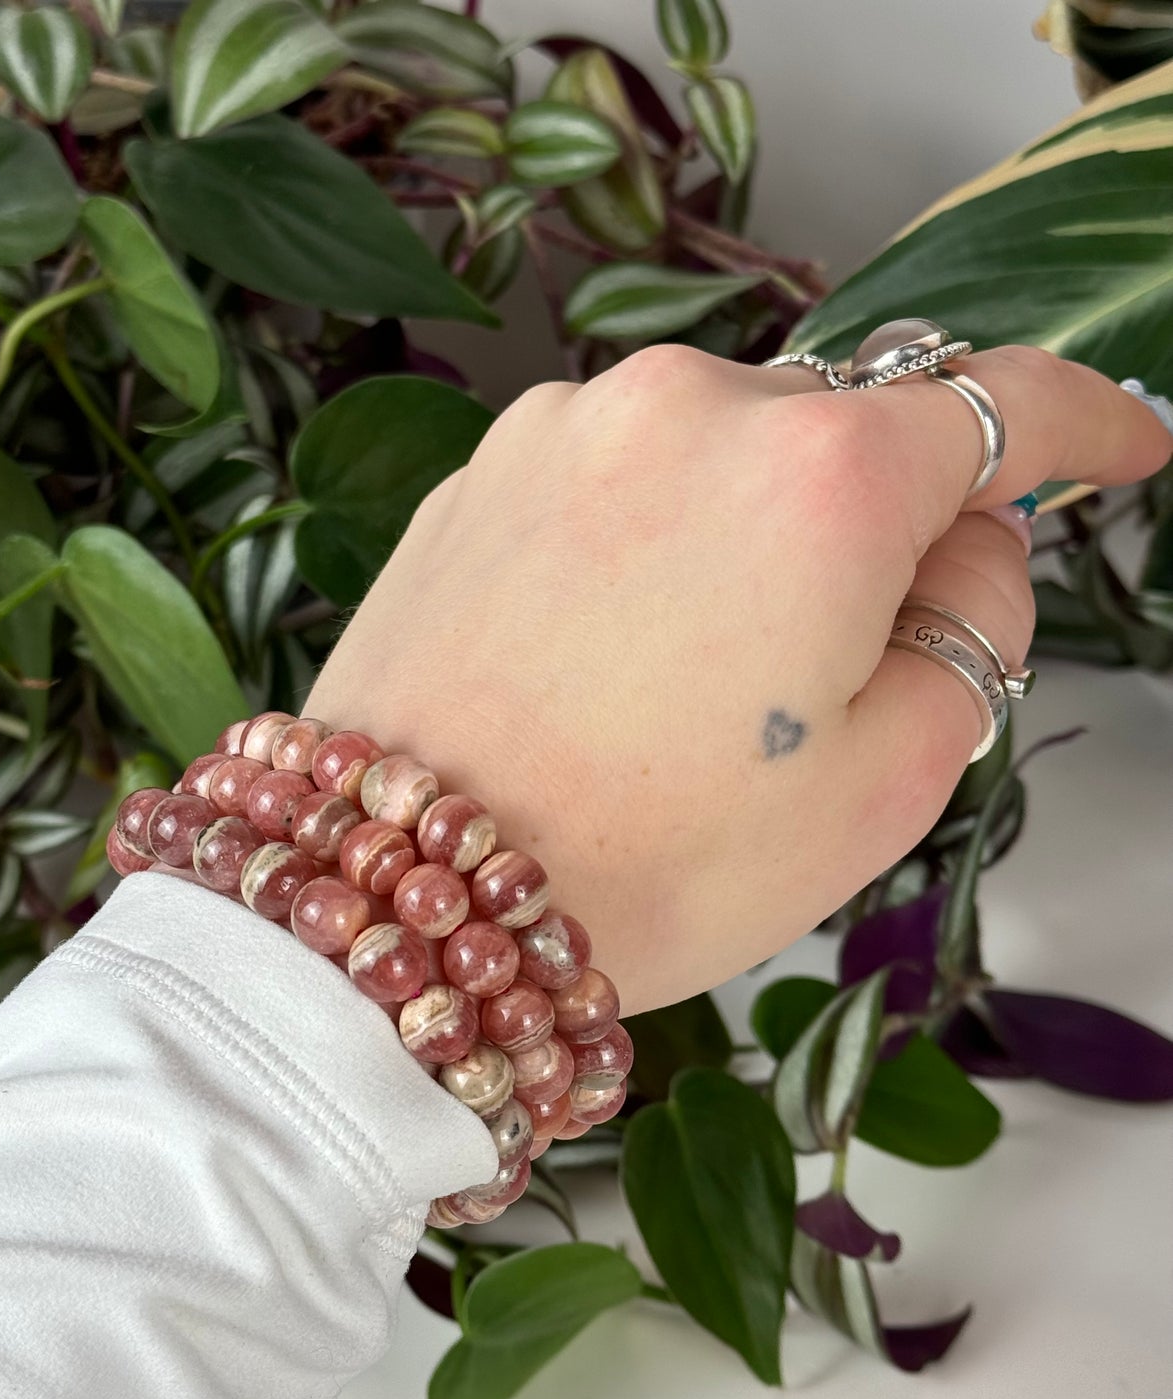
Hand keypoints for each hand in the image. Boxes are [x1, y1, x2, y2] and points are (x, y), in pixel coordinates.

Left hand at [305, 346, 1169, 1015]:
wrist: (405, 890)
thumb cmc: (649, 860)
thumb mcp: (886, 780)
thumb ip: (977, 626)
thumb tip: (970, 541)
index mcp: (819, 475)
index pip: (1002, 400)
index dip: (1084, 423)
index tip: (1118, 446)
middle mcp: (688, 408)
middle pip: (852, 429)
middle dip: (881, 522)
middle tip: (840, 662)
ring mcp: (568, 427)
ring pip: (726, 448)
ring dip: (752, 529)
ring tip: (695, 680)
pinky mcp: (484, 468)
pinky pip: (619, 472)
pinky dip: (652, 534)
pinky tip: (610, 651)